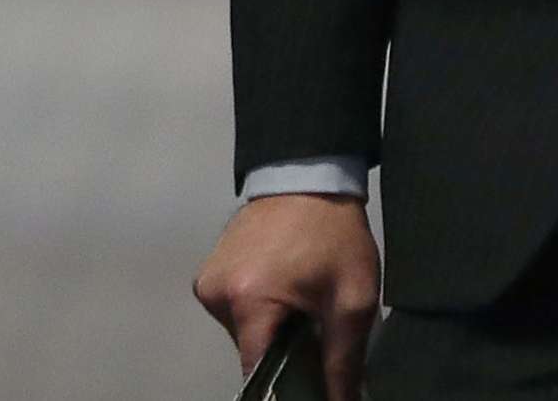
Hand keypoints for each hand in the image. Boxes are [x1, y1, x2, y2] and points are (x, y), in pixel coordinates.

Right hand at [194, 194, 380, 400]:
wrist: (305, 178)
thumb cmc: (332, 238)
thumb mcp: (351, 303)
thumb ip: (344, 361)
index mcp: (246, 301)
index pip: (255, 371)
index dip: (286, 388)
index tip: (311, 383)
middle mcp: (215, 293)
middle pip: (250, 351)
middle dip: (283, 354)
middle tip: (316, 337)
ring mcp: (206, 279)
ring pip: (242, 333)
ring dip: (271, 333)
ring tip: (301, 310)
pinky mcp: (208, 269)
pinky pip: (234, 310)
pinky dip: (259, 313)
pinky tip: (283, 294)